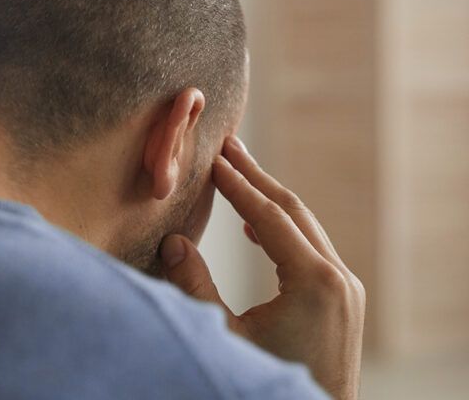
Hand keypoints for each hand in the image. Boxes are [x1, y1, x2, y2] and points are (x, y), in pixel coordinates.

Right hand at [160, 136, 364, 399]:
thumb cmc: (263, 384)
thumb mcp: (224, 336)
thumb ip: (196, 287)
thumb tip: (173, 240)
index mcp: (314, 281)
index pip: (267, 216)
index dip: (236, 184)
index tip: (211, 157)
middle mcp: (338, 278)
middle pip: (292, 211)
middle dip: (256, 176)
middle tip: (227, 144)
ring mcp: (346, 290)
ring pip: (305, 227)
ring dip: (269, 198)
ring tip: (238, 172)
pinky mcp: (343, 301)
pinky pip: (313, 248)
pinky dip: (283, 227)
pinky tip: (256, 225)